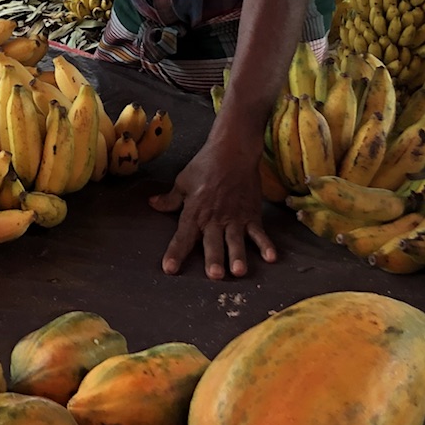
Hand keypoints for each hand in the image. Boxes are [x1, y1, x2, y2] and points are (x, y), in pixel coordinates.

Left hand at [151, 129, 276, 279]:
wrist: (234, 149)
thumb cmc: (206, 164)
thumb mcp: (183, 181)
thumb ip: (170, 199)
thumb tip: (153, 204)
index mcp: (195, 211)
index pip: (182, 236)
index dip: (175, 253)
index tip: (169, 269)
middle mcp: (214, 218)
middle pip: (213, 243)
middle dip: (213, 258)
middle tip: (214, 275)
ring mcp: (235, 218)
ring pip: (236, 241)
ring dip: (238, 256)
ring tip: (239, 271)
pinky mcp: (252, 214)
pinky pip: (259, 232)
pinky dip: (266, 245)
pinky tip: (271, 258)